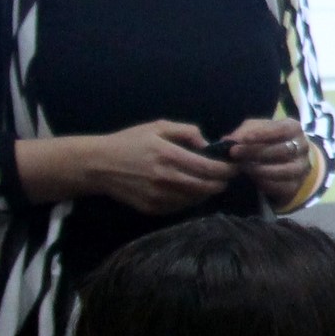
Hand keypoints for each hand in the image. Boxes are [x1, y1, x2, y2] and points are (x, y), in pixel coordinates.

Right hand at [19, 120, 229, 214]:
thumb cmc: (130, 142)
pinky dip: (191, 199)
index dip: (227, 169)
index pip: (209, 168)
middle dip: (222, 181)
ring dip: (208, 191)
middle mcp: (166, 179)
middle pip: (206, 187)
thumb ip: (186, 131)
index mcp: (169, 155)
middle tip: (228, 175)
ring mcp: (158, 196)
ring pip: (196, 199)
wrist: (99, 165)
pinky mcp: (152, 208)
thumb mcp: (158, 127)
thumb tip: (207, 144)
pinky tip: (192, 189)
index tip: (235, 165)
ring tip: (212, 181)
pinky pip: (180, 207)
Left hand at [221, 118, 313, 209]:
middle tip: (234, 153)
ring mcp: (301, 167)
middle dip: (256, 152)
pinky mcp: (296, 185)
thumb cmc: (269, 140)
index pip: (282, 129)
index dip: (262, 134)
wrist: (286, 160)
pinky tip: (253, 179)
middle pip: (282, 150)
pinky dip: (266, 183)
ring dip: (260, 170)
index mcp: (294, 128)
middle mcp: (302, 147)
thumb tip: (228, 141)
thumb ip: (245, 132)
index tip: (243, 139)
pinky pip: (282, 187)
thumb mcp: (257, 130)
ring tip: (243, 168)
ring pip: (284, 170)